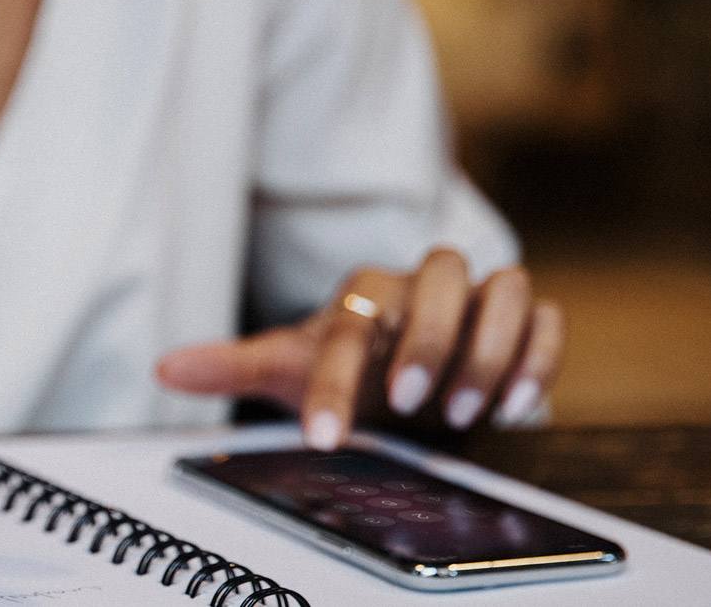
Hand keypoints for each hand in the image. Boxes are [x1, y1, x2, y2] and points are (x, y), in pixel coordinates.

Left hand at [154, 249, 562, 449]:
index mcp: (363, 295)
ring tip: (467, 412)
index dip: (336, 382)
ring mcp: (477, 300)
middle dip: (430, 340)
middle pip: (443, 275)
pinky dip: (537, 356)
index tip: (325, 436)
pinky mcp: (521, 319)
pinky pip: (544, 317)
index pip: (350, 325)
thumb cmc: (345, 364)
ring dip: (489, 349)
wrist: (399, 371)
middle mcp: (423, 287)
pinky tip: (515, 403)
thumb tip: (166, 368)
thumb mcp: (289, 368)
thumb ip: (232, 366)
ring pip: (504, 288)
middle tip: (409, 404)